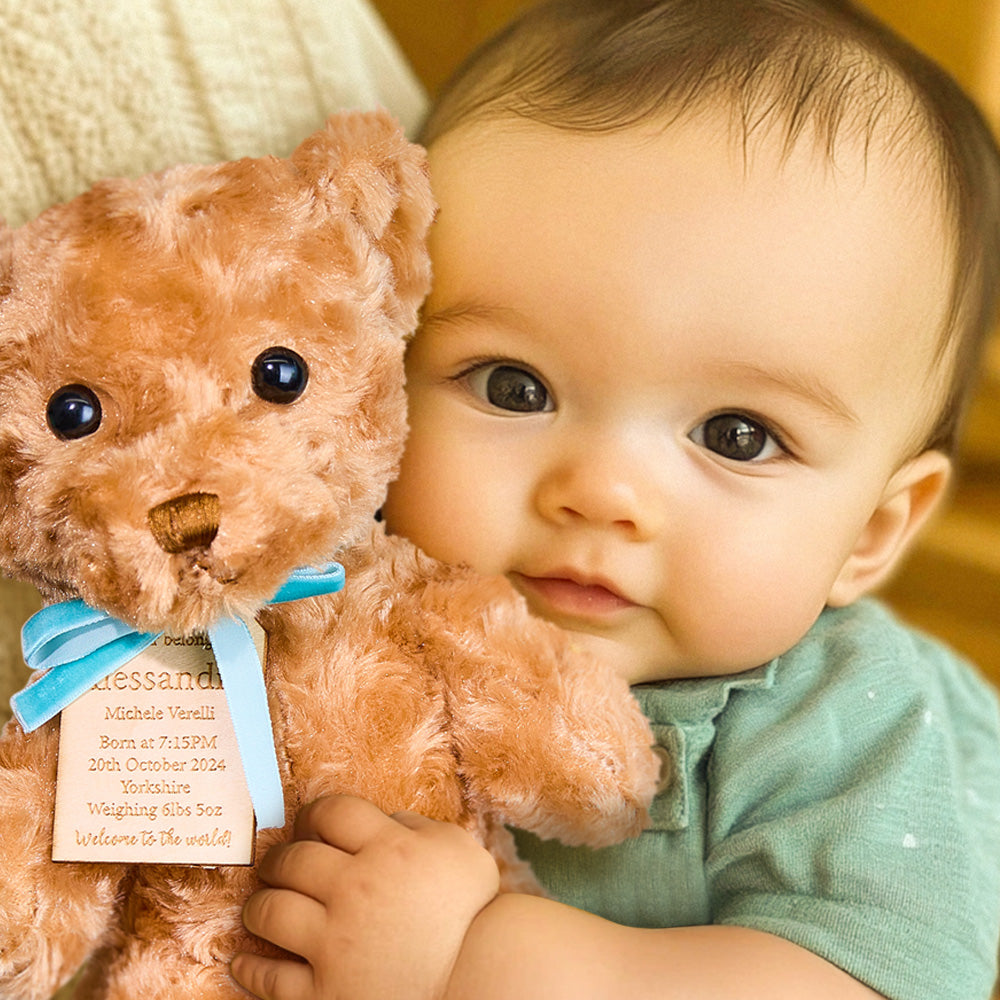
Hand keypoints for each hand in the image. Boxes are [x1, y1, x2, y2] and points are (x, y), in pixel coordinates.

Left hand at [231, 795, 500, 999]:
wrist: (481, 983)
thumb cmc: (473, 913)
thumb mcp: (456, 850)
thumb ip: (416, 826)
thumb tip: (383, 820)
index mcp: (387, 848)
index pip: (331, 811)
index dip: (313, 813)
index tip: (308, 823)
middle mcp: (354, 889)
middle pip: (294, 858)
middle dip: (279, 858)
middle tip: (277, 864)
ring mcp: (335, 943)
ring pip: (270, 911)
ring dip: (258, 905)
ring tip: (259, 906)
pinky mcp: (324, 994)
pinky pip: (269, 978)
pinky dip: (250, 967)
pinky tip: (243, 961)